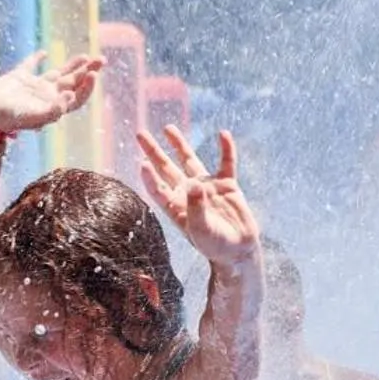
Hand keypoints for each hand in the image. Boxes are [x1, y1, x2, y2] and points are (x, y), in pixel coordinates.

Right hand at [0, 52, 101, 134]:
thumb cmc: (10, 118)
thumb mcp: (33, 116)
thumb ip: (53, 110)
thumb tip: (70, 96)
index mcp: (53, 106)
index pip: (77, 97)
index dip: (88, 86)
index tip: (94, 73)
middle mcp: (46, 96)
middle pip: (73, 83)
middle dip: (88, 71)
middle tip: (102, 59)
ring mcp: (34, 87)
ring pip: (57, 74)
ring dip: (72, 66)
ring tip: (86, 56)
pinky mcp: (18, 78)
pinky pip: (30, 66)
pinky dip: (36, 59)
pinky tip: (44, 53)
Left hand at [137, 126, 259, 266]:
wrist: (238, 251)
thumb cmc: (216, 246)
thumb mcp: (202, 231)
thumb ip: (197, 208)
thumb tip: (195, 184)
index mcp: (177, 207)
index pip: (158, 188)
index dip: (149, 177)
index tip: (142, 163)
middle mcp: (188, 193)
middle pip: (166, 168)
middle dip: (153, 151)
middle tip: (140, 134)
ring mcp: (207, 187)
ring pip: (190, 160)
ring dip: (179, 144)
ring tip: (167, 128)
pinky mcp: (227, 185)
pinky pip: (226, 163)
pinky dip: (226, 149)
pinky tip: (223, 134)